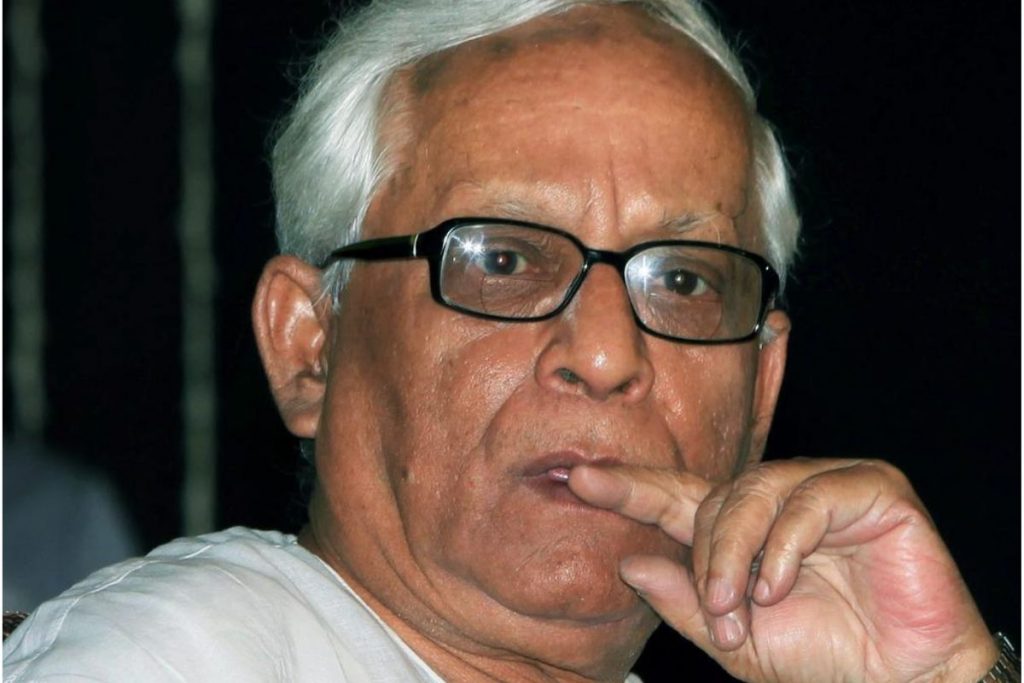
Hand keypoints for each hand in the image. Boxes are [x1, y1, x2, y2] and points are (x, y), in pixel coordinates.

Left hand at [569, 458, 997, 681]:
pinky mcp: (872, 489)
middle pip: (714, 497)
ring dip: (736, 551)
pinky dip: (785, 544)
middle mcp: (779, 500)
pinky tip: (780, 585)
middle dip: (705, 556)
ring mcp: (826, 487)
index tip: (579, 480)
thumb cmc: (823, 660)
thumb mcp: (738, 643)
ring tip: (741, 606)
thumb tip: (631, 565)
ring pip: (755, 490)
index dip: (629, 487)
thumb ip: (687, 605)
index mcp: (743, 531)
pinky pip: (811, 498)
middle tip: (719, 614)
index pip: (675, 498)